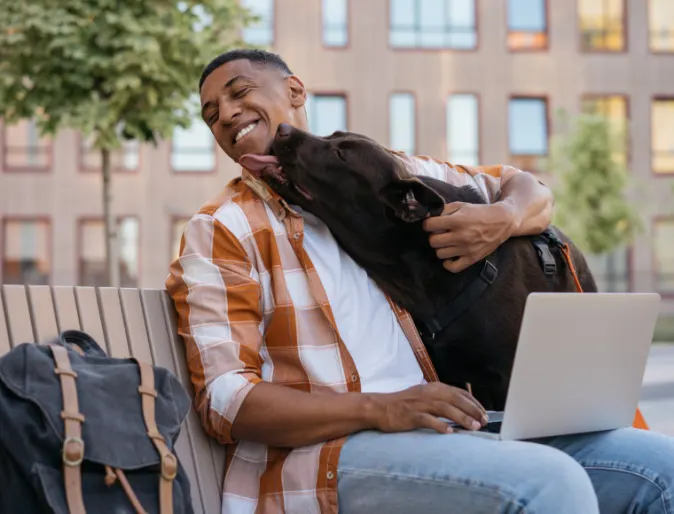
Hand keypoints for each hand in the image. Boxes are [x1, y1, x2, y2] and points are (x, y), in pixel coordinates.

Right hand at [365, 382, 488, 433]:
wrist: (379, 407)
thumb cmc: (403, 404)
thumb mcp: (424, 397)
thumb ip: (441, 401)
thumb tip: (462, 410)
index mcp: (434, 387)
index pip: (459, 393)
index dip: (474, 403)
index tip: (484, 414)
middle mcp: (429, 393)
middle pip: (456, 399)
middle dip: (472, 410)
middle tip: (484, 422)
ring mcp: (420, 403)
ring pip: (446, 408)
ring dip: (462, 418)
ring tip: (474, 427)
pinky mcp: (411, 415)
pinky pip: (428, 420)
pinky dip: (440, 425)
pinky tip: (449, 432)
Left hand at [422, 202, 517, 272]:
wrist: (502, 222)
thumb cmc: (480, 212)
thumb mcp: (461, 206)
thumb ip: (443, 210)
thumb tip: (427, 216)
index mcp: (457, 221)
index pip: (430, 226)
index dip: (428, 224)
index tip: (432, 224)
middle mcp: (461, 236)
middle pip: (433, 241)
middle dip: (434, 236)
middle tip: (441, 233)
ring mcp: (466, 249)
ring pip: (440, 254)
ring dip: (441, 248)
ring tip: (448, 243)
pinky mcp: (472, 259)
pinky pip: (452, 267)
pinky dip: (448, 263)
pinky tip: (451, 255)